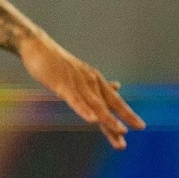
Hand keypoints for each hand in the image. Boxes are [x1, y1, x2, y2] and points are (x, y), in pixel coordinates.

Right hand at [20, 37, 144, 148]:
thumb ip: (98, 85)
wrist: (38, 46)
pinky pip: (75, 100)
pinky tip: (92, 120)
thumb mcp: (82, 74)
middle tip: (140, 128)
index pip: (114, 101)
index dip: (127, 113)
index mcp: (95, 81)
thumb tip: (118, 87)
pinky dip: (84, 110)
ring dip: (108, 119)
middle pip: (109, 103)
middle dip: (124, 117)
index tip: (141, 126)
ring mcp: (77, 83)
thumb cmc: (58, 62)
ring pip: (95, 104)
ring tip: (120, 131)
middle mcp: (90, 82)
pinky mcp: (62, 85)